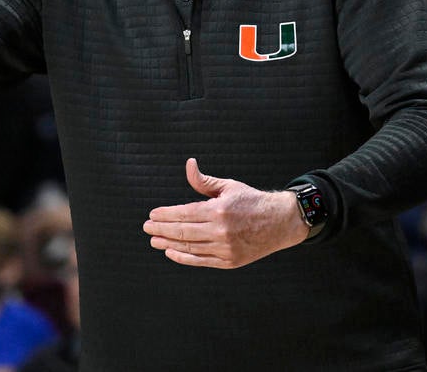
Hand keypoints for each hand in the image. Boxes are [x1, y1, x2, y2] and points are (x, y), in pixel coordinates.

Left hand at [143, 158, 309, 268]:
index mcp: (218, 210)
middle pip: (182, 232)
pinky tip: (171, 252)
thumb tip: (189, 165)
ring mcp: (225, 248)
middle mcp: (220, 231)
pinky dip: (183, 257)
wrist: (280, 222)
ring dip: (167, 244)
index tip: (152, 215)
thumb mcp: (228, 186)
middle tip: (147, 227)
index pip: (183, 214)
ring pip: (188, 247)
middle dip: (160, 229)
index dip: (165, 215)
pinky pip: (200, 261)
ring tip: (154, 240)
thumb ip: (204, 181)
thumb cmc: (251, 201)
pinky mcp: (229, 261)